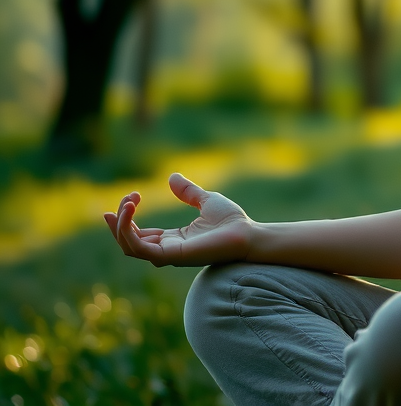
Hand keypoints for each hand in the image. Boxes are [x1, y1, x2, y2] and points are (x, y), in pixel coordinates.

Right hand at [103, 173, 253, 267]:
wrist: (248, 232)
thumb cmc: (231, 220)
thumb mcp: (206, 200)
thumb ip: (188, 192)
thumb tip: (171, 177)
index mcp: (172, 239)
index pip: (138, 234)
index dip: (127, 219)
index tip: (129, 197)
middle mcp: (167, 249)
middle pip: (129, 241)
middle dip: (120, 220)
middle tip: (129, 197)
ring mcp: (168, 254)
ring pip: (130, 246)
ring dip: (121, 225)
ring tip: (128, 202)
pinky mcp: (172, 255)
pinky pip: (140, 249)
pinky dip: (128, 232)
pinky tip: (130, 210)